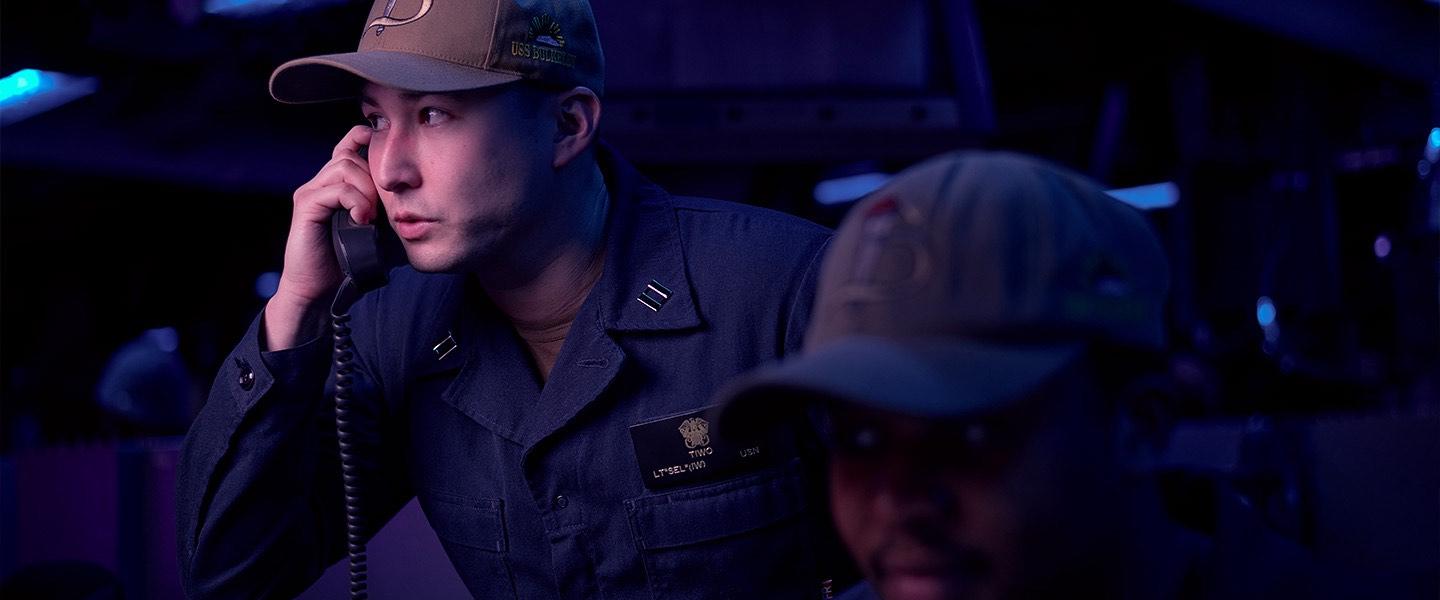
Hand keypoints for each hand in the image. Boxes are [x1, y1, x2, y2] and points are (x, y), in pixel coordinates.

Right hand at [264, 126, 378, 349]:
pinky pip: (336, 189)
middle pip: (352, 155)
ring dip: (367, 188)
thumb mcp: (381, 232)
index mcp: (338, 185)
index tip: (388, 146)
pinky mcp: (306, 205)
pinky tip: (363, 219)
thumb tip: (426, 202)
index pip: (350, 146)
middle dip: (374, 175)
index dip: (366, 139)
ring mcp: (312, 192)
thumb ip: (393, 211)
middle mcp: (322, 183)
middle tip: (382, 206)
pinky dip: (355, 201)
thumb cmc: (351, 262)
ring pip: (345, 166)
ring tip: (372, 215)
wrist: (320, 290)